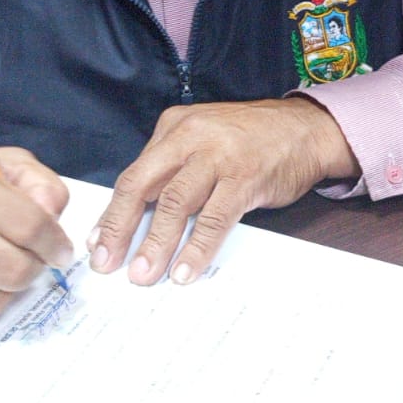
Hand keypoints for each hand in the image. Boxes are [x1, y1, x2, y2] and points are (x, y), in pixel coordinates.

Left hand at [89, 97, 358, 286]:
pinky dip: (198, 247)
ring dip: (156, 244)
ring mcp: (219, 156)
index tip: (97, 244)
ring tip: (144, 274)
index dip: (112, 213)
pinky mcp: (246, 177)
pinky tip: (186, 269)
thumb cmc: (250, 140)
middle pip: (143, 185)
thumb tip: (139, 217)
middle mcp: (191, 137)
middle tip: (108, 264)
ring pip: (176, 203)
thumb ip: (173, 169)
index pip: (133, 174)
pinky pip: (215, 218)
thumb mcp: (203, 139)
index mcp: (173, 128)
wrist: (306, 128)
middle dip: (121, 228)